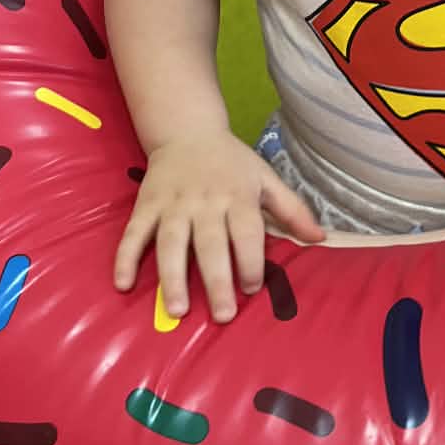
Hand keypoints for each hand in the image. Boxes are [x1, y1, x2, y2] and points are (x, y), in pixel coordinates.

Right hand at [112, 134, 323, 320]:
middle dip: (217, 280)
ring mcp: (172, 204)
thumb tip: (320, 238)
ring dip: (173, 276)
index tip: (252, 289)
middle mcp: (205, 202)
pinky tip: (123, 284)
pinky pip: (134, 233)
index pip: (247, 233)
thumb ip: (292, 209)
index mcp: (237, 196)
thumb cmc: (231, 162)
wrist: (187, 130)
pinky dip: (125, 258)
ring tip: (177, 310)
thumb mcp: (265, 178)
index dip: (251, 262)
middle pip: (211, 244)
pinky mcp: (146, 205)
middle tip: (223, 315)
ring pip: (171, 243)